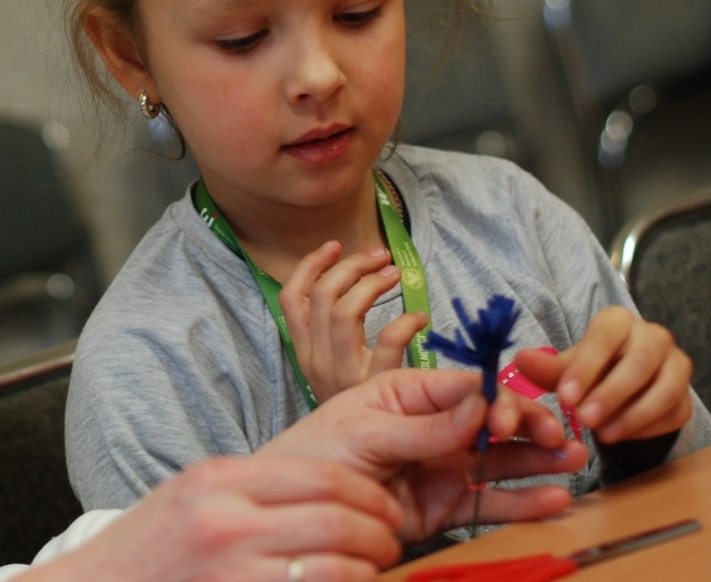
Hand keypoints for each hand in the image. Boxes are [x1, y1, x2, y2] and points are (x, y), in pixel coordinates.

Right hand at [38, 453, 405, 581]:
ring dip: (371, 571)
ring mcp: (236, 572)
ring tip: (373, 571)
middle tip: (389, 543)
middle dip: (382, 534)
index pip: (324, 474)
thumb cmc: (148, 550)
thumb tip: (331, 493)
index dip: (369, 493)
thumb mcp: (192, 495)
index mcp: (220, 480)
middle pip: (341, 519)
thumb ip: (253, 489)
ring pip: (339, 567)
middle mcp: (228, 523)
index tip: (383, 508)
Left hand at [261, 369, 587, 542]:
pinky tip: (556, 500)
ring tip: (575, 461)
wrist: (296, 510)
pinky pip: (491, 501)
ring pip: (502, 458)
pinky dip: (524, 502)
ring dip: (540, 458)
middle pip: (494, 419)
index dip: (496, 397)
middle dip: (529, 424)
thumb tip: (477, 407)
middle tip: (559, 438)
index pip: (466, 387)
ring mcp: (443, 465)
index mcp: (408, 393)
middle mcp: (433, 426)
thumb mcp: (363, 434)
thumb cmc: (315, 453)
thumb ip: (421, 427)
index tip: (509, 414)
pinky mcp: (446, 505)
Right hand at [279, 241, 430, 402]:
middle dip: (351, 266)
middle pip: (322, 297)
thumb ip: (332, 335)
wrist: (353, 465)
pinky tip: (420, 320)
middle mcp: (315, 360)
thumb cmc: (354, 410)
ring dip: (373, 284)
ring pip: (345, 310)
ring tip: (395, 275)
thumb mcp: (331, 371)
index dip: (310, 266)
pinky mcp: (373, 388)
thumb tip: (353, 284)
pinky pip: (386, 340)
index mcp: (302, 352)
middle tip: (378, 257)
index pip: (290, 298)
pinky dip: (406, 322)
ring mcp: (342, 375)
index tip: (334, 246)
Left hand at [513, 306, 692, 443]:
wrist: (620, 386)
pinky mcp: (687, 397)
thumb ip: (546, 366)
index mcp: (618, 321)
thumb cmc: (589, 369)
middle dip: (611, 394)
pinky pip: (675, 413)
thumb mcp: (565, 367)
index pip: (605, 337)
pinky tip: (621, 437)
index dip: (586, 368)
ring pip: (666, 389)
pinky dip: (648, 428)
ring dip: (633, 415)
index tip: (565, 397)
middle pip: (640, 363)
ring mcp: (676, 366)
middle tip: (584, 420)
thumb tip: (521, 359)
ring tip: (602, 435)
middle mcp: (654, 337)